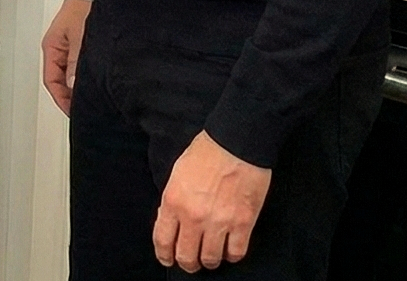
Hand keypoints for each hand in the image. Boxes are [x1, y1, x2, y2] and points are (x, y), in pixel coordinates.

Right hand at [40, 0, 91, 114]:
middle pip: (60, 80)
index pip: (51, 81)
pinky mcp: (81, 44)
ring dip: (79, 85)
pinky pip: (79, 66)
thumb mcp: (80, 37)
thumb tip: (73, 85)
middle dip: (70, 95)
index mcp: (51, 47)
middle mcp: (59, 49)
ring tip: (92, 96)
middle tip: (84, 108)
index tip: (74, 111)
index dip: (62, 99)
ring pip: (70, 74)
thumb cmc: (84, 6)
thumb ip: (76, 62)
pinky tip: (97, 80)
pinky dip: (86, 75)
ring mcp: (69, 47)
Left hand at [154, 132, 271, 271]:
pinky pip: (236, 252)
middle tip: (191, 263)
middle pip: (186, 256)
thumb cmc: (206, 152)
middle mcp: (194, 216)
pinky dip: (232, 254)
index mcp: (173, 201)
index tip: (168, 259)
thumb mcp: (177, 174)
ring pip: (211, 259)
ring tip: (211, 256)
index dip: (164, 255)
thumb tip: (172, 222)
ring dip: (210, 261)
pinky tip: (230, 248)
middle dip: (187, 263)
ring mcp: (219, 222)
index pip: (163, 240)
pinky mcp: (243, 223)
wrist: (236, 142)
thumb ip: (173, 200)